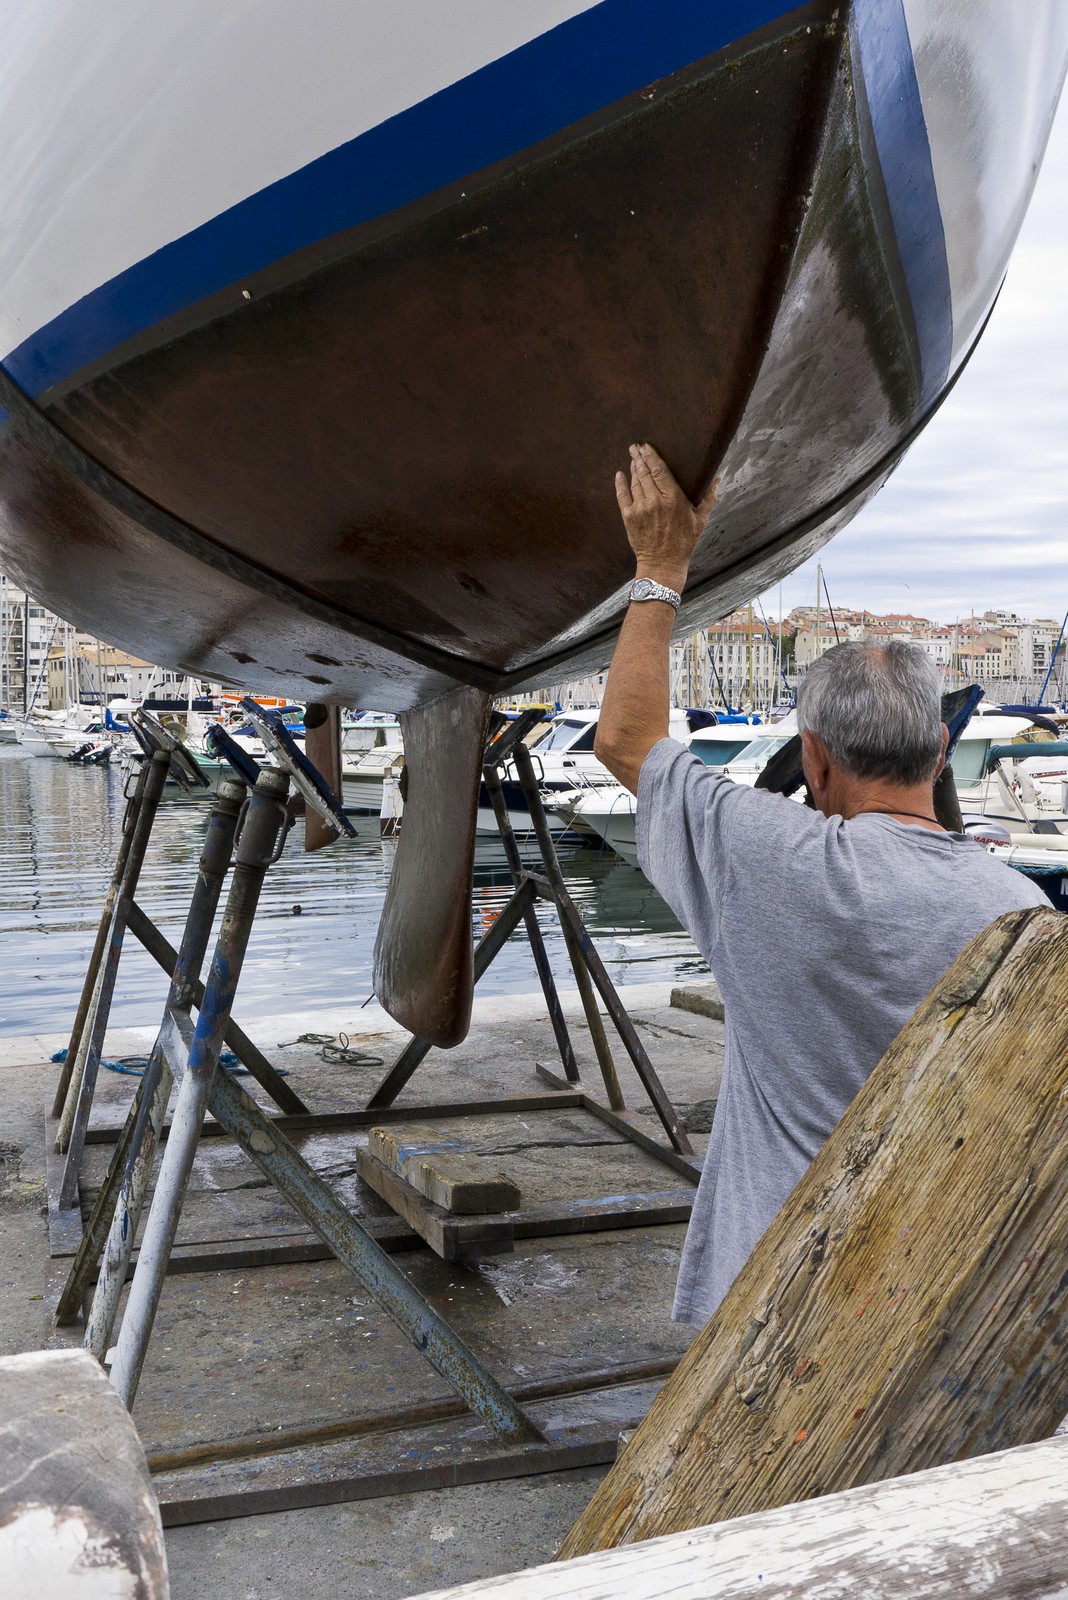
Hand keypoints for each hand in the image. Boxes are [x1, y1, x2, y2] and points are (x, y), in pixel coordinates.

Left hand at [614, 443, 718, 590]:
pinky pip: (622, 496)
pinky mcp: (629, 518)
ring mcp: (640, 509)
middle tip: (635, 447)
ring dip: (633, 468)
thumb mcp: (701, 519)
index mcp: (673, 498)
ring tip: (633, 459)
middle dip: (639, 457)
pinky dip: (620, 483)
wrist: (663, 564)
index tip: (646, 446)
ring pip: (634, 482)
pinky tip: (620, 474)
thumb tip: (717, 478)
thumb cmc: (684, 541)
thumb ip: (709, 496)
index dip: (651, 455)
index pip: (659, 469)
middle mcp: (655, 500)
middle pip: (644, 472)